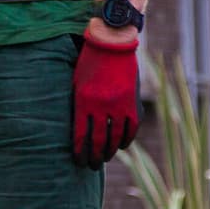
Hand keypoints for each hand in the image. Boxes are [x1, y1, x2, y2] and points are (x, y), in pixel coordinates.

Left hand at [71, 34, 139, 167]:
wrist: (112, 42)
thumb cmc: (89, 61)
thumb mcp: (76, 82)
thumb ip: (77, 105)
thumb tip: (75, 129)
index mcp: (83, 101)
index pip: (80, 136)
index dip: (79, 152)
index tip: (77, 161)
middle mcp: (102, 105)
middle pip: (98, 141)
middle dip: (93, 157)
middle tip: (90, 167)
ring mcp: (120, 104)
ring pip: (115, 138)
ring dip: (109, 152)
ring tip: (103, 159)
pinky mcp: (133, 102)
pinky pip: (131, 128)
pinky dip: (126, 139)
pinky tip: (120, 146)